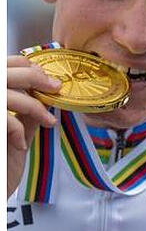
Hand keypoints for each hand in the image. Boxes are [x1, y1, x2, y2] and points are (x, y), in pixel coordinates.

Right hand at [7, 55, 59, 197]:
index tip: (45, 77)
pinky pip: (4, 118)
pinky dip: (17, 128)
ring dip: (32, 105)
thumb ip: (25, 111)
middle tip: (56, 88)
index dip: (24, 65)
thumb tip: (48, 92)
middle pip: (3, 73)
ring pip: (6, 94)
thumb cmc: (0, 166)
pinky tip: (21, 144)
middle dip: (33, 76)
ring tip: (48, 120)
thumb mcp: (15, 132)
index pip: (1, 63)